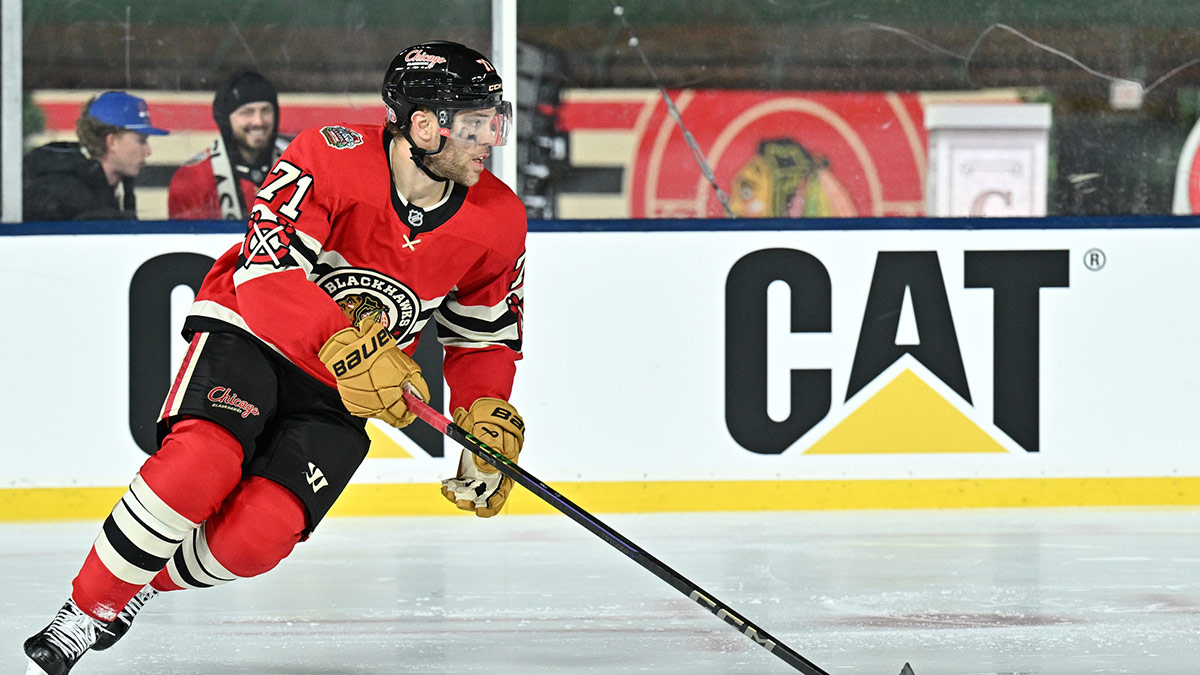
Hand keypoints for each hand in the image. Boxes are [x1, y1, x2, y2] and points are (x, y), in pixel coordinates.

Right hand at [318, 319, 430, 427]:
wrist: (353, 350)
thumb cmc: (380, 355)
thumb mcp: (408, 368)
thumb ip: (418, 387)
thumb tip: (423, 399)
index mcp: (390, 398)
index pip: (405, 416)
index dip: (412, 412)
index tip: (414, 408)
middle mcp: (376, 406)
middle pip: (393, 419)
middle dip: (401, 411)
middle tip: (403, 400)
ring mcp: (363, 406)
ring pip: (381, 414)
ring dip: (386, 406)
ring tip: (386, 389)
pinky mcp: (352, 404)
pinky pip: (367, 409)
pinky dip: (373, 403)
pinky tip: (374, 390)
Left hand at [441, 397, 524, 516]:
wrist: (481, 408)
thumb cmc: (492, 418)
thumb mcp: (492, 428)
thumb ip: (491, 445)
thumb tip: (486, 465)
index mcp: (507, 466)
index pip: (503, 492)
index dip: (493, 505)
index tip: (480, 511)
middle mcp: (495, 473)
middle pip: (485, 496)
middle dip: (472, 502)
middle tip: (458, 501)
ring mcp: (481, 471)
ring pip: (471, 492)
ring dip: (460, 496)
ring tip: (447, 492)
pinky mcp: (469, 469)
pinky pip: (461, 483)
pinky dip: (453, 487)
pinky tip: (445, 486)